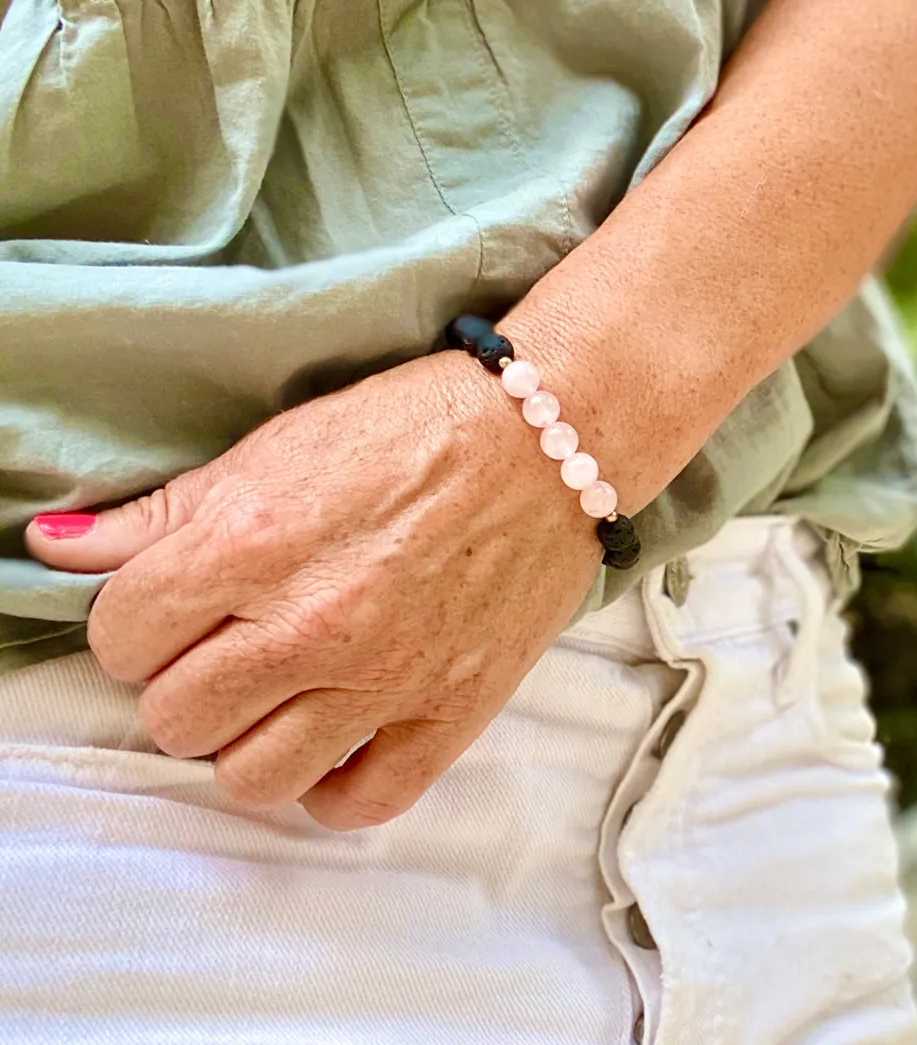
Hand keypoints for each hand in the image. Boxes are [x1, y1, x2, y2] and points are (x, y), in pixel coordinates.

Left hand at [26, 351, 601, 829]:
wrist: (545, 440)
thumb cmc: (413, 429)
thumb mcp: (276, 447)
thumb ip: (161, 510)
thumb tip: (54, 548)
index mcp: (249, 543)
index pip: (120, 638)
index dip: (138, 625)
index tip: (174, 612)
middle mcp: (307, 624)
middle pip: (175, 718)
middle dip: (186, 683)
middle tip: (230, 649)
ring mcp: (384, 679)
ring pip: (252, 778)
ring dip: (251, 741)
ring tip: (280, 697)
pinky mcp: (450, 713)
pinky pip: (359, 804)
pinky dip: (332, 788)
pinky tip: (335, 742)